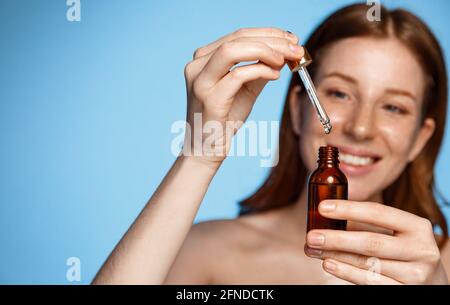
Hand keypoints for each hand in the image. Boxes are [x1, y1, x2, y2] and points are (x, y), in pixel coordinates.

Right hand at [182, 27, 303, 165]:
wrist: (207, 149)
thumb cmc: (225, 119)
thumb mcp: (246, 89)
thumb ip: (260, 69)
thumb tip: (284, 52)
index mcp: (204, 59)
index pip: (238, 35)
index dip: (268, 33)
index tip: (291, 39)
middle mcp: (197, 66)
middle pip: (237, 38)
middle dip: (271, 40)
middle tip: (296, 47)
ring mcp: (200, 81)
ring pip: (232, 50)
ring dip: (265, 51)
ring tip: (285, 59)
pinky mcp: (209, 98)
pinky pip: (238, 75)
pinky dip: (260, 71)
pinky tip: (275, 75)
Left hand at [304, 200, 448, 283]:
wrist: (434, 284)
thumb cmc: (405, 253)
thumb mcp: (398, 235)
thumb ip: (369, 226)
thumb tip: (327, 218)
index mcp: (418, 227)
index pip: (378, 212)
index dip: (348, 209)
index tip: (323, 207)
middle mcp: (422, 250)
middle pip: (371, 242)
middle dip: (336, 238)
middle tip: (311, 235)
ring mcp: (417, 275)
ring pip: (367, 263)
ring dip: (335, 255)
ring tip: (313, 249)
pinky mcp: (407, 292)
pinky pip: (370, 281)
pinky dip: (346, 272)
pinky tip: (329, 263)